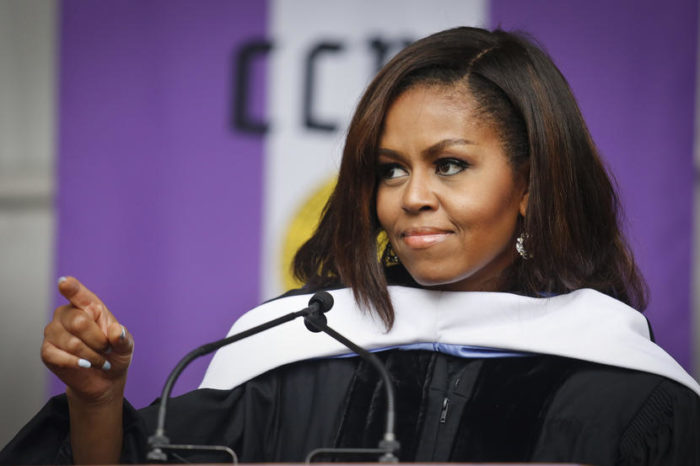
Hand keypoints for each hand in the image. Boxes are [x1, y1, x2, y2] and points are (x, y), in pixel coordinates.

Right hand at [41, 276, 132, 403]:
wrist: (104, 378)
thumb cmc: (115, 354)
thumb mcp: (126, 346)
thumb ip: (123, 338)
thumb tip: (117, 332)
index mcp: (89, 305)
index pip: (78, 293)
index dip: (71, 287)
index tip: (64, 282)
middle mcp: (67, 314)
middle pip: (78, 322)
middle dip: (98, 341)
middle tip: (106, 349)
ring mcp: (54, 331)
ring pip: (72, 343)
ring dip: (91, 356)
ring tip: (99, 360)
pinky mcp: (47, 350)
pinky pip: (59, 356)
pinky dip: (77, 363)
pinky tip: (85, 365)